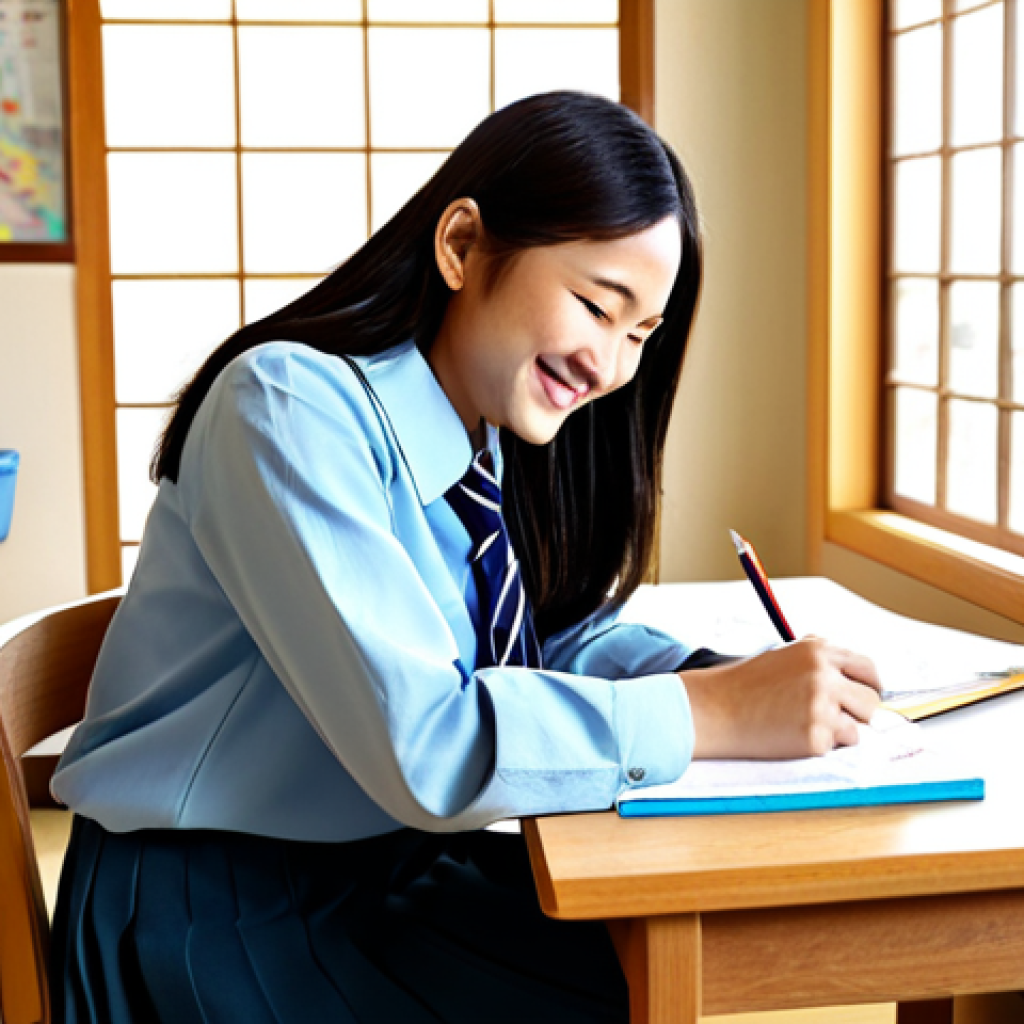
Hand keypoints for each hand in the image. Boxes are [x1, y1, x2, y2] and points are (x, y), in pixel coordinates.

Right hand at [680, 637, 881, 758]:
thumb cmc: (743, 684)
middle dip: (857, 712)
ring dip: (840, 730)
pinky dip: (820, 745)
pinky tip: (791, 735)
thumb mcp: (783, 656)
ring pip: (858, 727)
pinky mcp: (814, 737)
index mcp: (817, 651)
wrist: (714, 709)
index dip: (870, 685)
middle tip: (833, 717)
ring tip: (804, 724)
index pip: (867, 668)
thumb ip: (818, 659)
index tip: (864, 695)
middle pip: (871, 701)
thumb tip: (853, 674)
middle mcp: (824, 676)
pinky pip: (836, 746)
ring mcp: (821, 707)